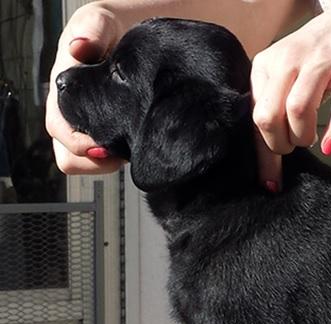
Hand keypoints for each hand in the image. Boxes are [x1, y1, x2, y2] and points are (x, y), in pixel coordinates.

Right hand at [46, 5, 125, 174]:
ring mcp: (89, 123)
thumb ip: (93, 31)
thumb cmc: (112, 27)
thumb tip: (80, 47)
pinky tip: (138, 143)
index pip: (59, 128)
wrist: (135, 32)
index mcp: (64, 90)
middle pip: (69, 154)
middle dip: (95, 161)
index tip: (106, 146)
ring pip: (87, 160)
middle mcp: (72, 110)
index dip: (79, 144)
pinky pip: (107, 157)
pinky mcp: (109, 131)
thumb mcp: (102, 22)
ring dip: (108, 161)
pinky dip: (121, 157)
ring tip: (132, 150)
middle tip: (124, 154)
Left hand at [251, 7, 330, 189]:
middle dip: (280, 144)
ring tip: (313, 142)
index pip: (255, 114)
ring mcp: (324, 61)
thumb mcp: (288, 74)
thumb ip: (275, 107)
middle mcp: (291, 59)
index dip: (263, 152)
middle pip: (269, 114)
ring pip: (298, 109)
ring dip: (303, 137)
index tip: (271, 181)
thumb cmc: (320, 59)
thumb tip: (267, 163)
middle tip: (294, 147)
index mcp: (267, 63)